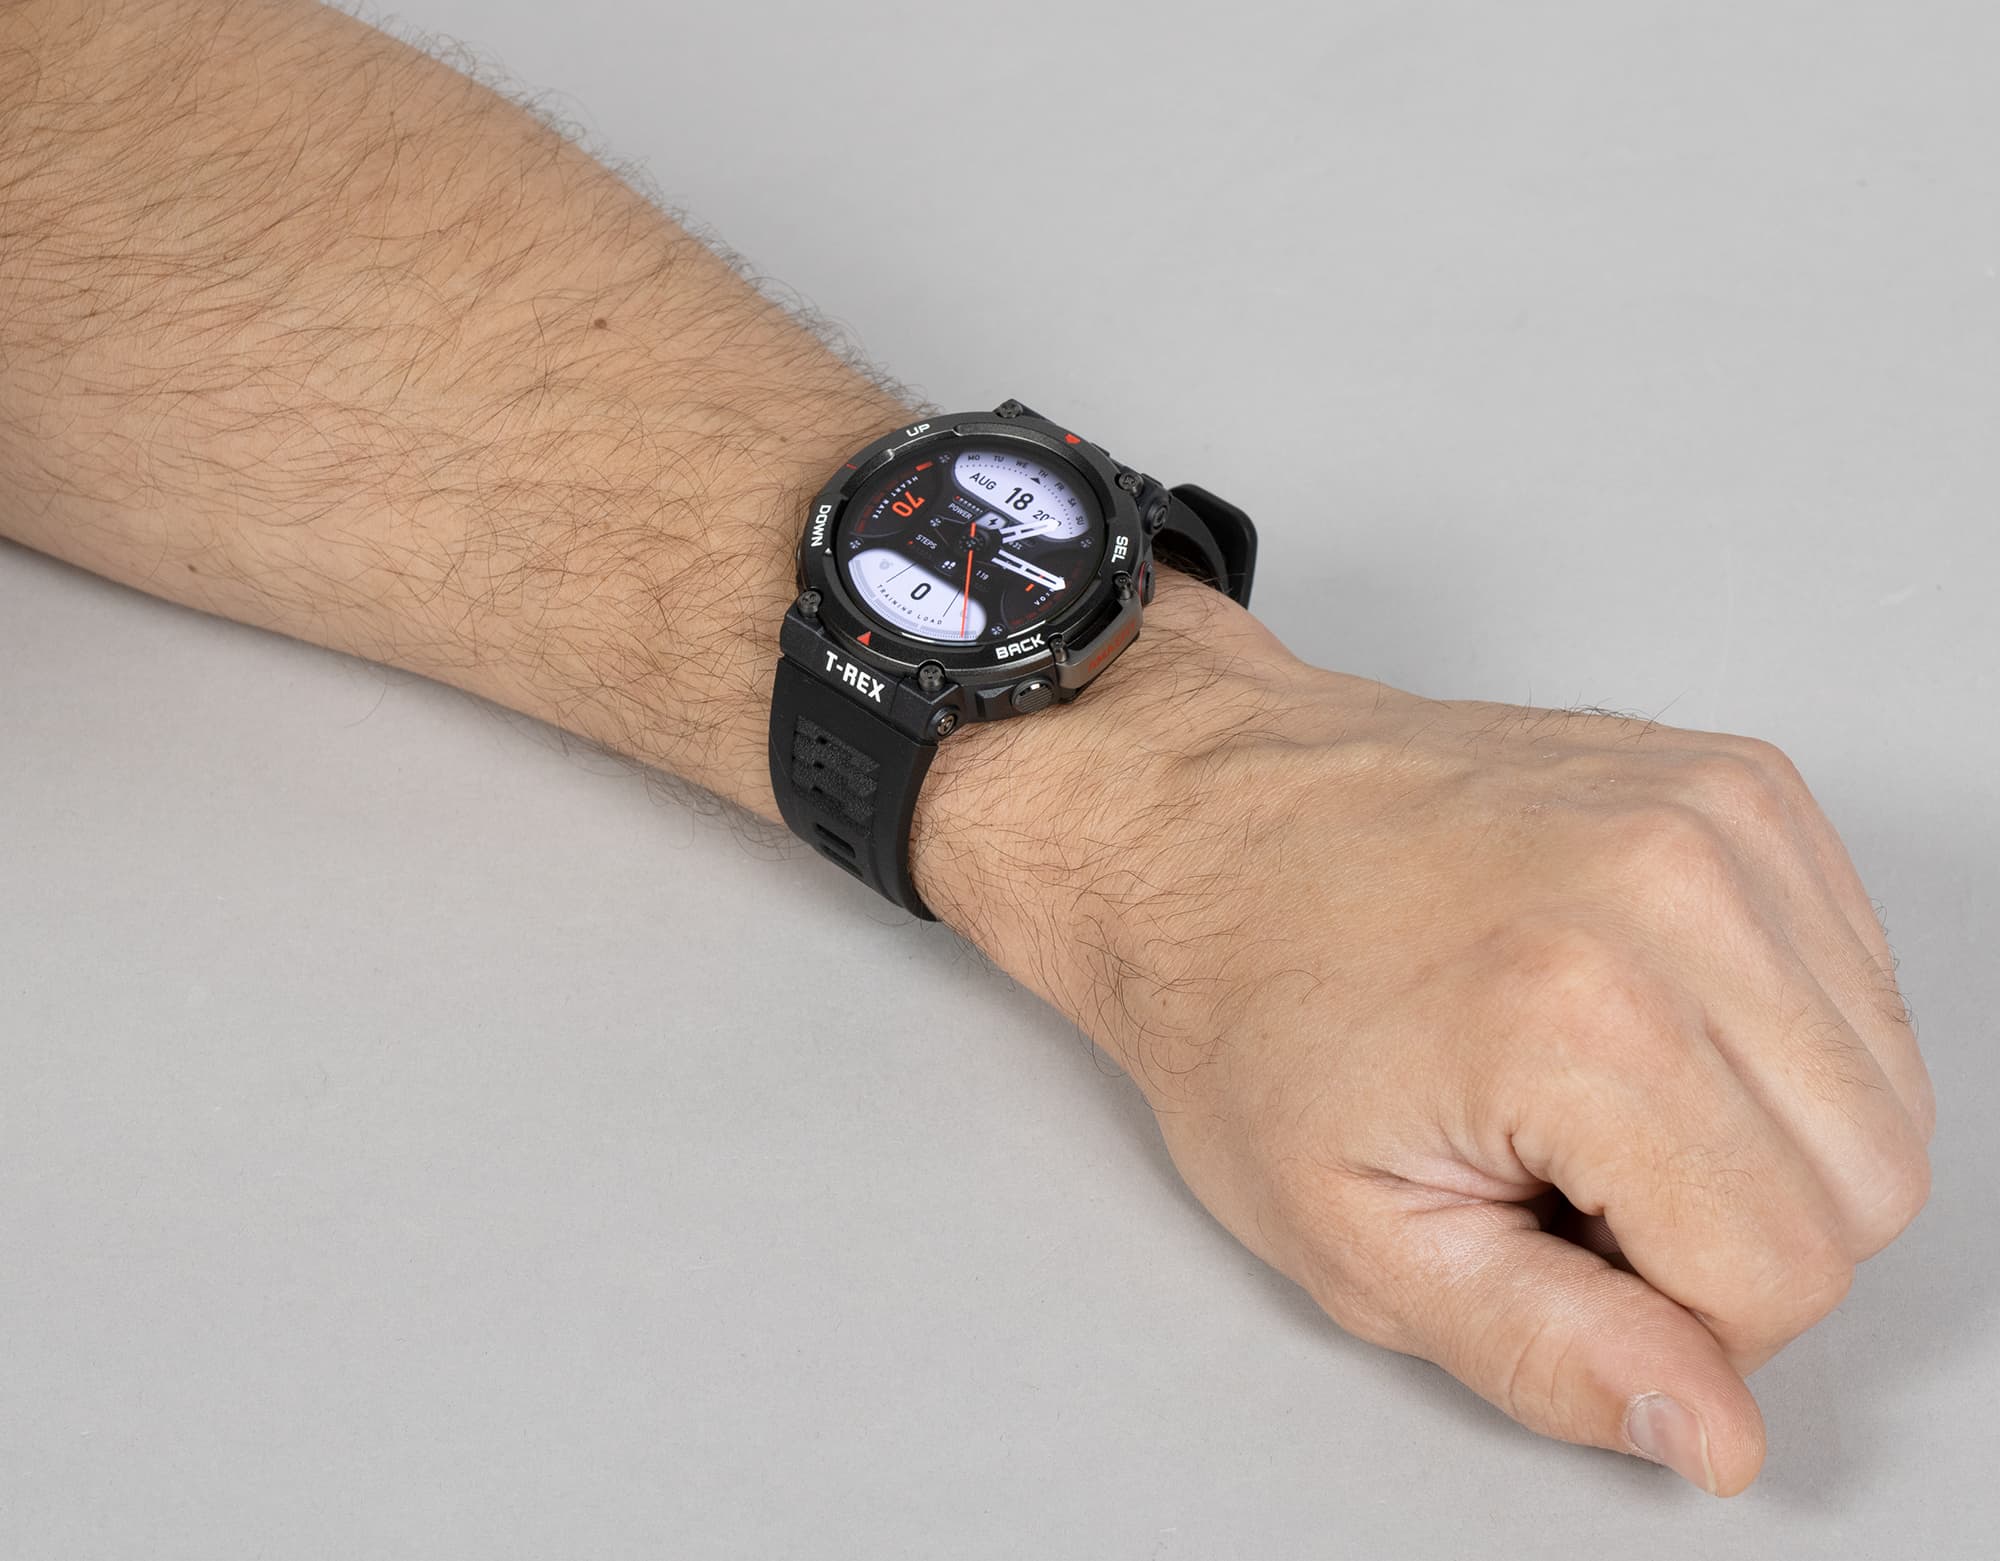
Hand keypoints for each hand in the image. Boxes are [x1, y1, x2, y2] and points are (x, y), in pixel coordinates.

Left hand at [917, 576, 1932, 1494]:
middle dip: (1741, 1233)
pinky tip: (1636, 1013)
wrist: (1197, 817)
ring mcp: (1718, 813)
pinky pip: (1856, 980)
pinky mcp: (1740, 781)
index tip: (1562, 1247)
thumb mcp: (1352, 1235)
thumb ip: (1551, 1358)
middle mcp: (1675, 889)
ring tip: (1593, 1086)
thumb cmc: (1240, 1004)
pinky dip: (1775, 1035)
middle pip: (1870, 1182)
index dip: (1685, 1318)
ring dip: (1763, 1132)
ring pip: (1883, 1083)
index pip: (1788, 1274)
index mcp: (1578, 1015)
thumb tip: (1716, 1435)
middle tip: (1572, 1174)